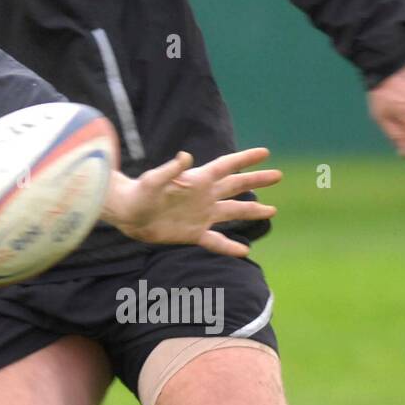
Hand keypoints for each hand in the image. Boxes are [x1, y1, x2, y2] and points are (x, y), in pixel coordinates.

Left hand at [100, 148, 281, 257]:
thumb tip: (185, 156)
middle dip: (256, 181)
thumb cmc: (138, 193)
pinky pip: (216, 241)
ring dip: (251, 211)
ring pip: (232, 212)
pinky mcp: (193, 233)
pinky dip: (229, 246)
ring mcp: (200, 215)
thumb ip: (170, 170)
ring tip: (272, 210)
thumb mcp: (153, 180)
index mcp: (198, 180)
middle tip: (277, 175)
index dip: (245, 159)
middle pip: (236, 186)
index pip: (227, 166)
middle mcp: (203, 196)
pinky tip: (244, 252)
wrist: (128, 214)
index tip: (265, 152)